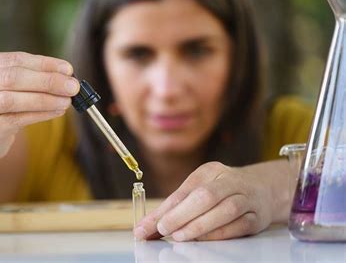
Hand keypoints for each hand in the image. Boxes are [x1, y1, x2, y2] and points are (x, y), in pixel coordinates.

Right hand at [0, 52, 78, 164]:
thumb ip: (36, 76)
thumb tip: (67, 75)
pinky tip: (57, 112)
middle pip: (13, 78)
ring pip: (12, 100)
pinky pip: (17, 119)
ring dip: (45, 99)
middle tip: (72, 87)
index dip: (44, 63)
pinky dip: (41, 115)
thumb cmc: (2, 105)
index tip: (68, 69)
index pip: (17, 60)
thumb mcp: (13, 85)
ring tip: (67, 101)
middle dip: (47, 81)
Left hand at [134, 162, 275, 240]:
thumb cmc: (223, 191)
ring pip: (225, 210)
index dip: (163, 210)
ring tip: (180, 236)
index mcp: (210, 171)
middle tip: (163, 229)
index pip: (183, 191)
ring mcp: (246, 197)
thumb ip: (175, 207)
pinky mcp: (257, 216)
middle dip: (180, 215)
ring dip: (200, 225)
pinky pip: (240, 225)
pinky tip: (204, 239)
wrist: (264, 189)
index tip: (145, 226)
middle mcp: (229, 181)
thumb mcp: (199, 190)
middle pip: (205, 196)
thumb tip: (147, 226)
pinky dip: (220, 234)